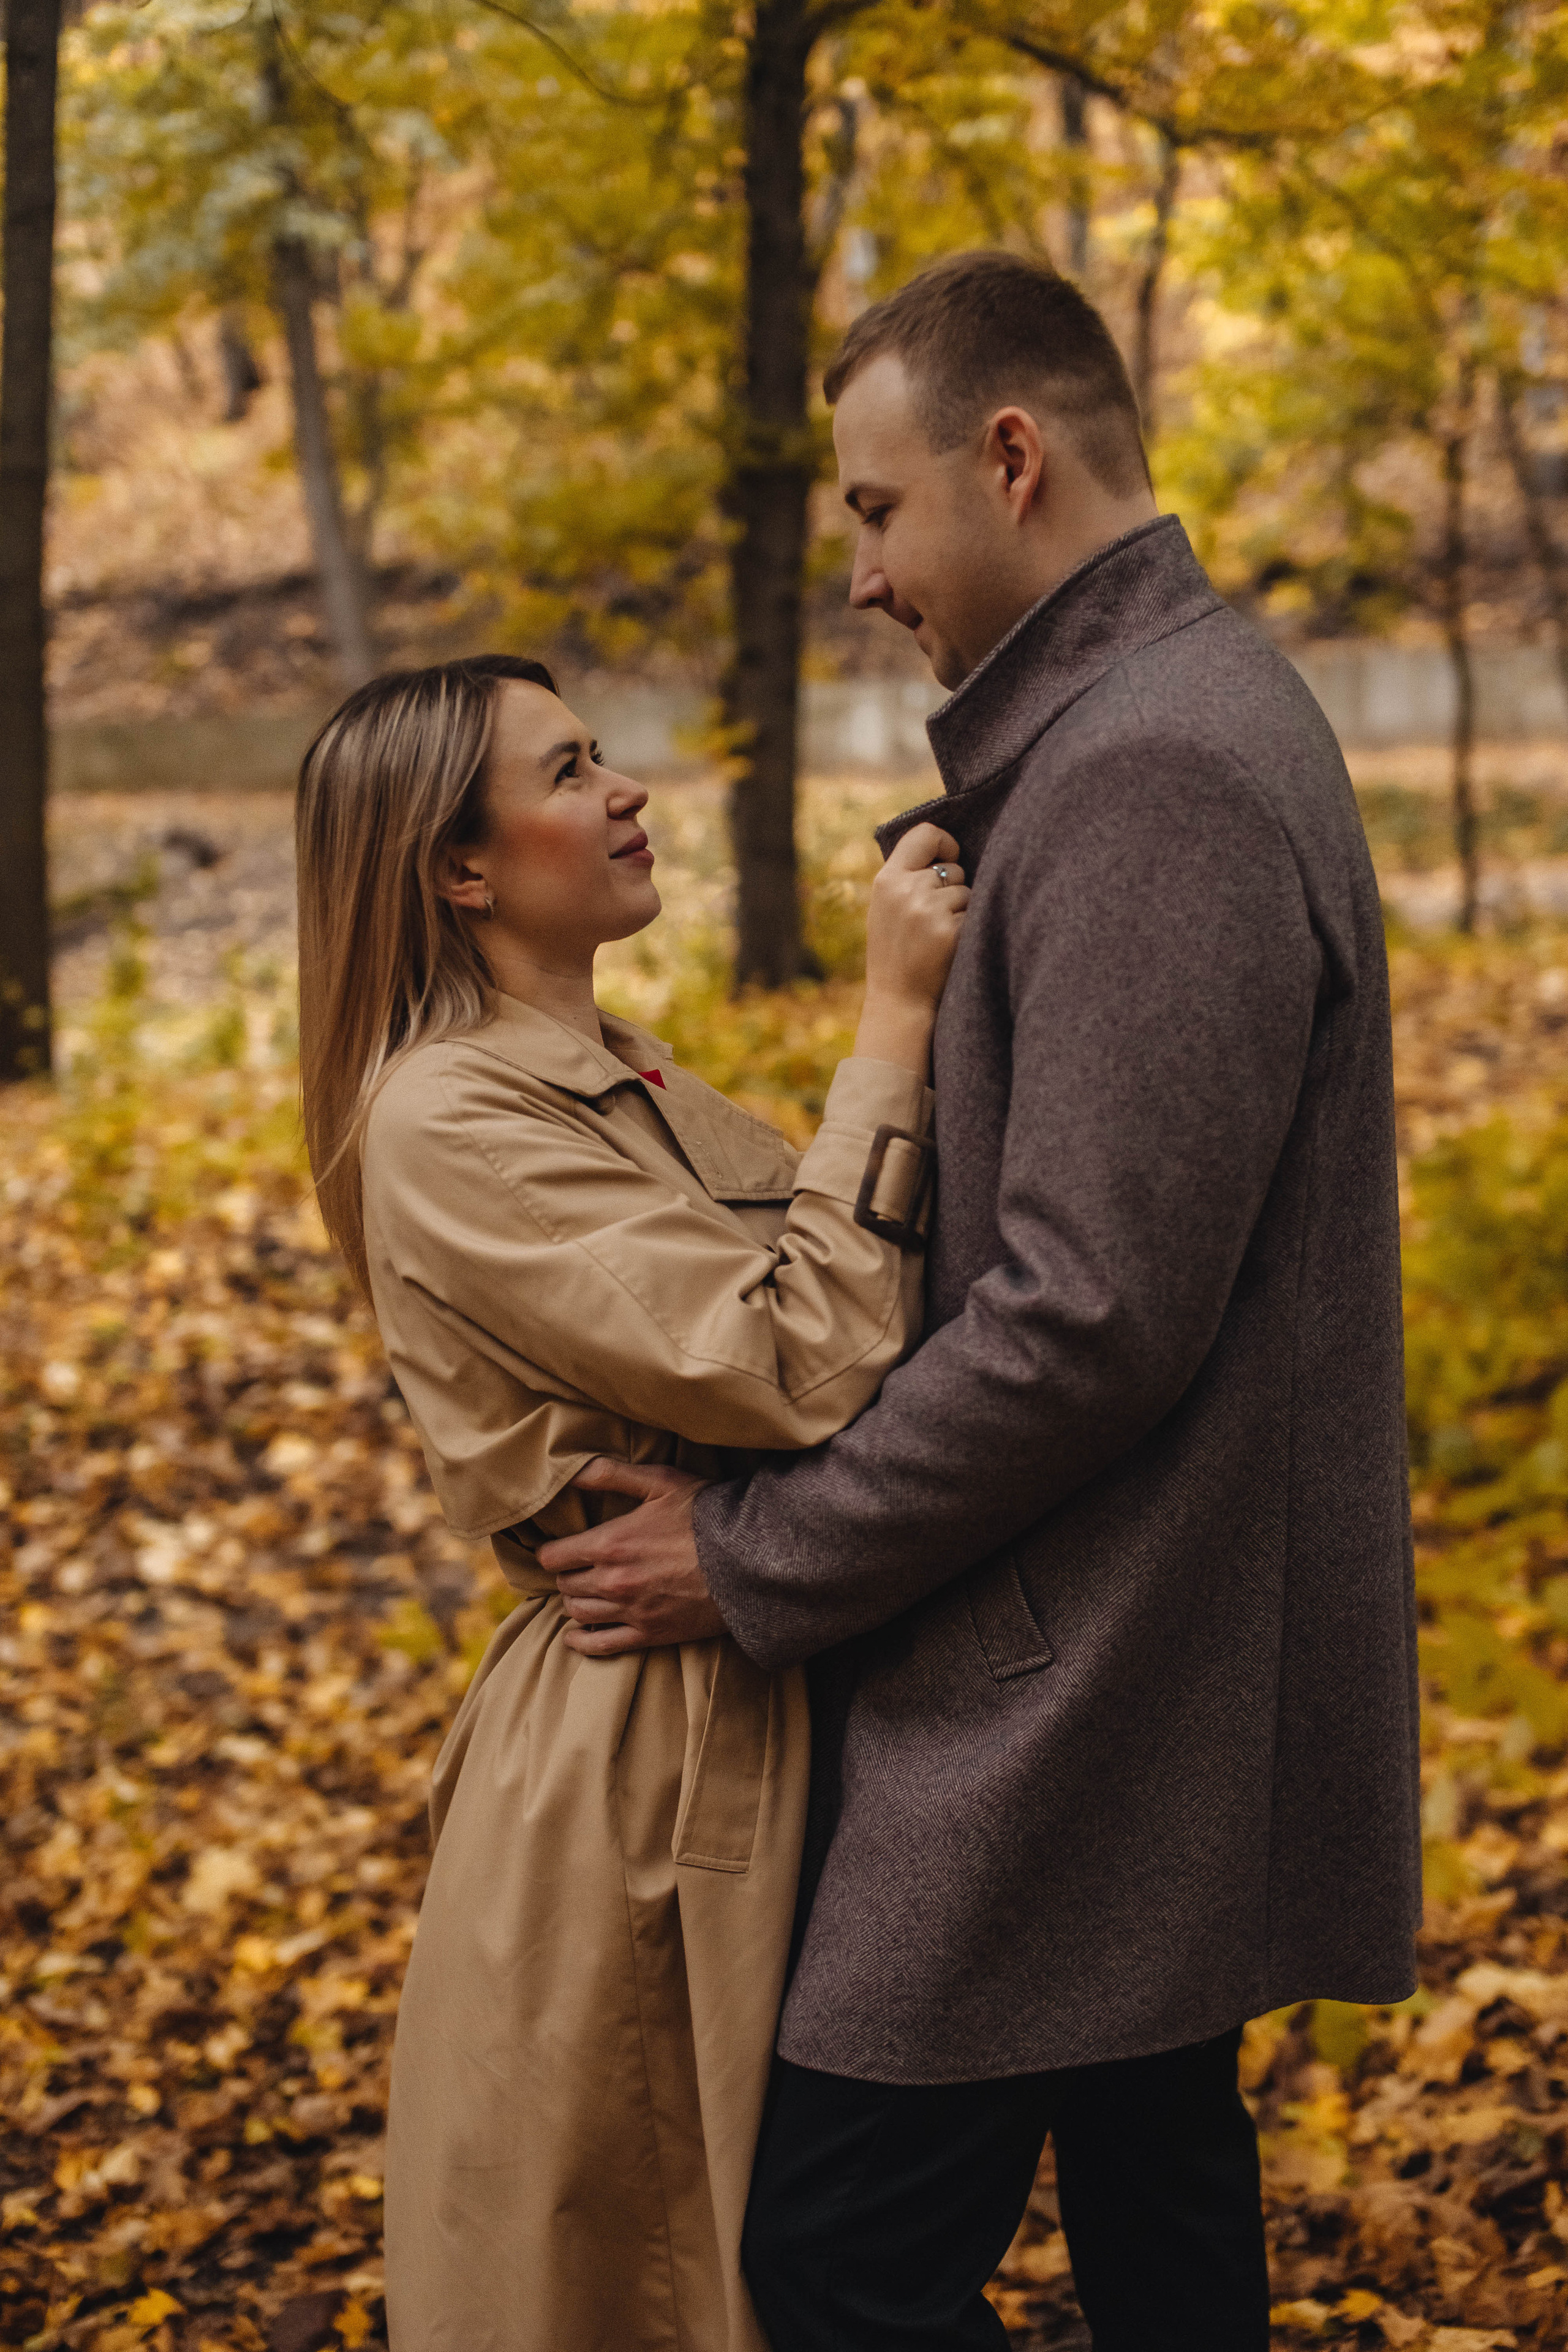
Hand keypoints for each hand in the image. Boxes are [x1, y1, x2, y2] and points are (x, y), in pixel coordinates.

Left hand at [535, 1458, 722, 1655]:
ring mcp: (631, 1611)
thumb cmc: (705, 1516)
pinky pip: (601, 1646)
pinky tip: (576, 1636)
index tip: (555, 1549)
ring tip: (583, 1592)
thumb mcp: (661, 1482)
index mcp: (610, 1544)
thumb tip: (573, 1472)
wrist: (747, 1560)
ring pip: (579, 1613)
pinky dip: (582, 1642)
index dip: (551, 1552)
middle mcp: (613, 1582)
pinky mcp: (650, 1634)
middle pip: (565, 1585)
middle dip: (567, 1574)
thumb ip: (612, 1474)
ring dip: (575, 1602)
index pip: (554, 1557)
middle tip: (576, 1567)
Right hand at [856, 822, 969, 1074]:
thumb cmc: (896, 953)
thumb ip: (907, 877)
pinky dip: (970, 929)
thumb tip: (947, 850)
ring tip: (939, 936)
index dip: (944, 843)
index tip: (948, 860)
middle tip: (934, 920)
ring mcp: (929, 911)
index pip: (924, 834)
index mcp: (887, 880)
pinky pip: (976, 914)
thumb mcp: (886, 908)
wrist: (899, 1002)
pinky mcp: (951, 931)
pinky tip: (950, 948)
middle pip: (953, 868)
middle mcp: (906, 890)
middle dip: (952, 890)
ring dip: (962, 911)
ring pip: (967, 891)